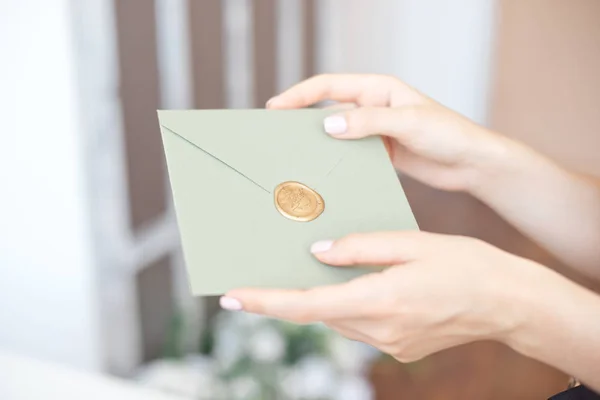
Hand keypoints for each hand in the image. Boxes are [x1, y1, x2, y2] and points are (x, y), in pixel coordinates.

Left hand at [220, 231, 543, 362]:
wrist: (507, 302)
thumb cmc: (465, 264)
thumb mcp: (412, 242)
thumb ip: (361, 247)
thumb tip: (318, 253)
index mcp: (381, 300)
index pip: (307, 305)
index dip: (265, 302)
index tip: (231, 297)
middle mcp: (380, 330)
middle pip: (319, 313)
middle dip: (289, 296)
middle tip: (261, 276)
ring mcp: (391, 344)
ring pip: (338, 319)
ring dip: (321, 299)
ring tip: (313, 273)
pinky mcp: (400, 348)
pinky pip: (359, 325)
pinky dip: (347, 305)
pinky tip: (354, 284)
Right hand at [267, 73, 511, 192]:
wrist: (471, 163)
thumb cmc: (448, 134)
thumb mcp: (407, 122)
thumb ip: (368, 122)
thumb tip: (328, 124)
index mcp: (378, 89)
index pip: (329, 86)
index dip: (300, 95)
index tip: (276, 108)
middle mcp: (373, 106)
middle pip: (328, 108)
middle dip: (302, 118)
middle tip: (277, 134)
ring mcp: (375, 130)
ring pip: (337, 133)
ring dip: (318, 142)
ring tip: (295, 157)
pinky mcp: (380, 152)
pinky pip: (351, 153)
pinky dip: (336, 160)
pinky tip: (324, 172)